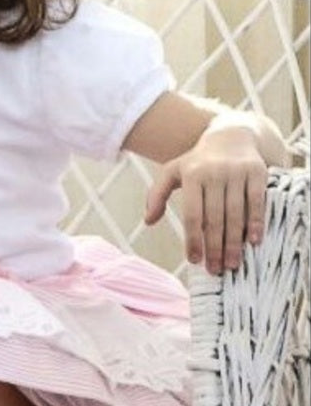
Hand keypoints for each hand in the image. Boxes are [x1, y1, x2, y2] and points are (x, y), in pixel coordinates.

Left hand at [144, 124, 267, 273]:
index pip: (192, 214)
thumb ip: (157, 195)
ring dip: (234, 242)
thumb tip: (148, 221)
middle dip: (215, 247)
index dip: (193, 239)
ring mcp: (237, 172)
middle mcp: (214, 173)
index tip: (194, 260)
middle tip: (215, 270)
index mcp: (192, 175)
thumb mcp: (173, 171)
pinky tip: (252, 241)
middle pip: (214, 218)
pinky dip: (255, 223)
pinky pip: (257, 202)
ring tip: (232, 264)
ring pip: (235, 214)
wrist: (231, 135)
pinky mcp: (257, 172)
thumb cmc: (198, 161)